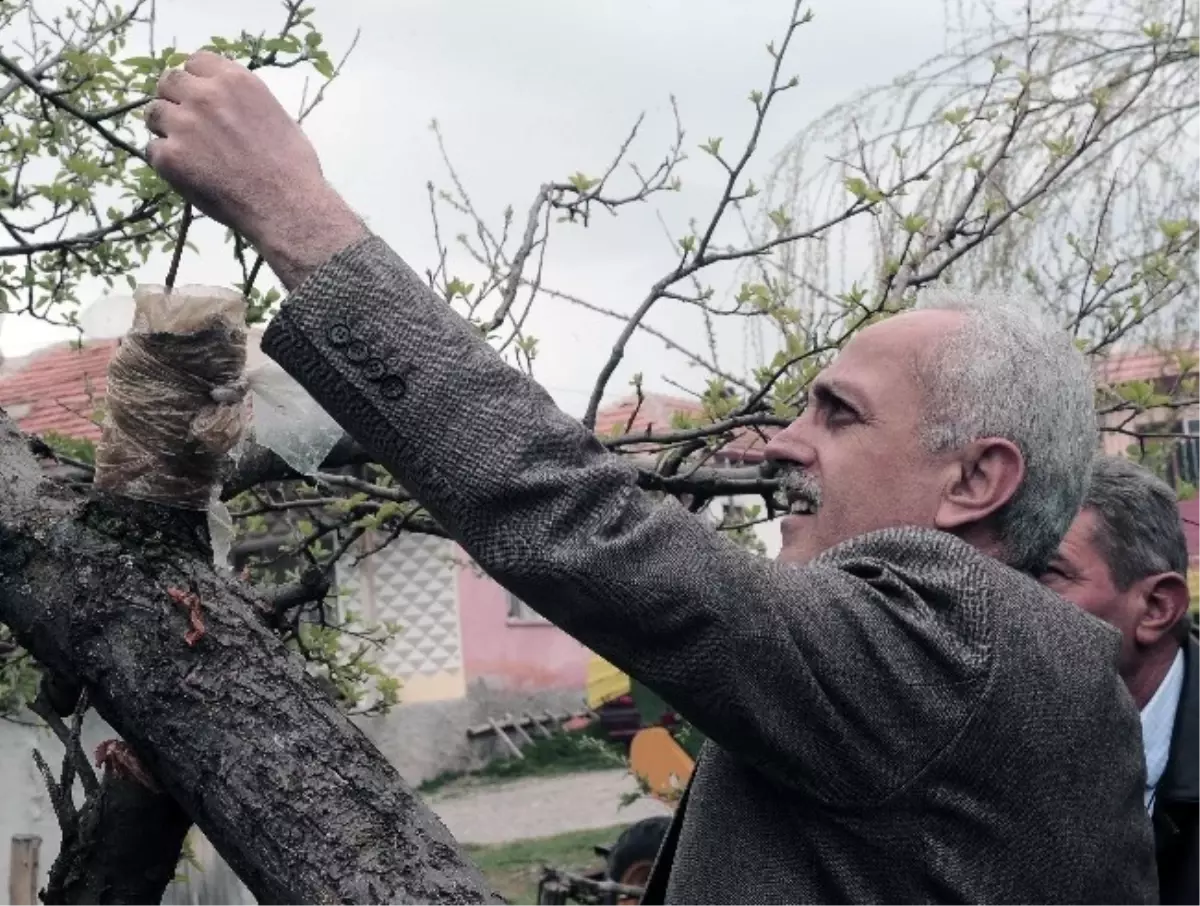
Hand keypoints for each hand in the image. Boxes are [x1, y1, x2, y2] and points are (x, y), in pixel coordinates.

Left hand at [145, 52, 365, 287]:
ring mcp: (184, 125)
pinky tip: (187, 173)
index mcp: (235, 81)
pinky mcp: (170, 156)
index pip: (196, 61)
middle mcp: (205, 95)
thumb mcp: (277, 116)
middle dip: (174, 98)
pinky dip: (166, 161)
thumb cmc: (292, 167)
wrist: (286, 206)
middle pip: (168, 81)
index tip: (199, 95)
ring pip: (154, 113)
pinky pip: (153, 150)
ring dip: (165, 128)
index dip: (196, 79)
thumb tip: (230, 103)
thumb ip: (244, 102)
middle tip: (186, 122)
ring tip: (186, 149)